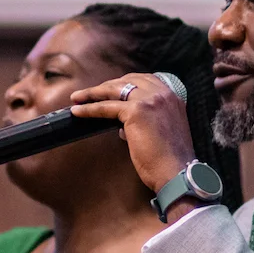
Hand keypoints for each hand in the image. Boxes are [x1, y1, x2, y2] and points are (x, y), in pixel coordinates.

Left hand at [69, 74, 197, 196]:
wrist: (177, 173)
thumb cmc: (169, 161)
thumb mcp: (162, 132)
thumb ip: (146, 122)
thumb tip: (123, 126)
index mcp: (172, 97)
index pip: (144, 79)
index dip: (125, 82)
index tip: (110, 88)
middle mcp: (163, 94)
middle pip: (127, 81)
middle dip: (106, 86)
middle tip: (89, 93)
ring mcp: (150, 100)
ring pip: (114, 90)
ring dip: (92, 93)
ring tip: (77, 98)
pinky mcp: (136, 112)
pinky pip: (106, 108)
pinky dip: (89, 109)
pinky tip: (77, 111)